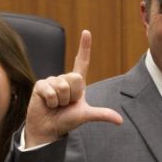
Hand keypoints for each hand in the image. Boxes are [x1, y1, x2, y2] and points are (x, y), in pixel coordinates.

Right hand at [24, 30, 122, 146]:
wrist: (48, 129)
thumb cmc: (66, 121)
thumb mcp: (85, 116)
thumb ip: (102, 114)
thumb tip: (120, 121)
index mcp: (77, 84)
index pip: (82, 62)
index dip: (84, 47)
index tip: (86, 32)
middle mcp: (64, 79)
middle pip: (76, 78)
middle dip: (73, 95)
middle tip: (66, 104)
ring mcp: (52, 81)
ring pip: (63, 86)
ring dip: (61, 101)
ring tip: (56, 105)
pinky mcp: (40, 85)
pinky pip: (50, 91)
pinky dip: (51, 101)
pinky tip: (47, 104)